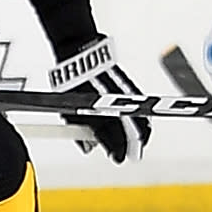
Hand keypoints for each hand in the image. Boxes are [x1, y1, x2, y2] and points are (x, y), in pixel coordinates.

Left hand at [48, 35, 150, 163]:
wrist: (80, 53)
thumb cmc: (71, 81)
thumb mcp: (68, 109)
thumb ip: (79, 129)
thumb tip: (88, 147)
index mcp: (95, 106)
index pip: (109, 132)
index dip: (116, 147)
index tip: (119, 158)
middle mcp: (111, 98)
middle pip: (129, 126)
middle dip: (133, 142)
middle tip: (133, 154)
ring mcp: (120, 90)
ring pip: (138, 115)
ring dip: (141, 131)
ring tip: (141, 142)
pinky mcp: (126, 83)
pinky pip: (137, 105)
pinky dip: (141, 117)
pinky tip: (143, 125)